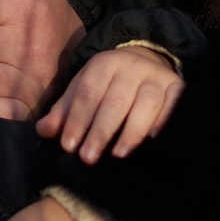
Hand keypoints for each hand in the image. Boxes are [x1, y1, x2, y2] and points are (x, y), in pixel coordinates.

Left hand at [36, 46, 182, 163]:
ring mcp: (156, 76)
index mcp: (104, 64)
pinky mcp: (177, 87)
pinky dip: (163, 122)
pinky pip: (173, 105)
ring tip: (118, 154)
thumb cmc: (108, 85)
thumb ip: (63, 112)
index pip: (88, 93)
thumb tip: (42, 131)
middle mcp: (131, 66)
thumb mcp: (83, 91)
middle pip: (115, 101)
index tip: (68, 146)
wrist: (147, 62)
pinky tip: (152, 140)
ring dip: (131, 131)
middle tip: (88, 158)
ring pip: (146, 103)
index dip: (77, 120)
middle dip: (100, 131)